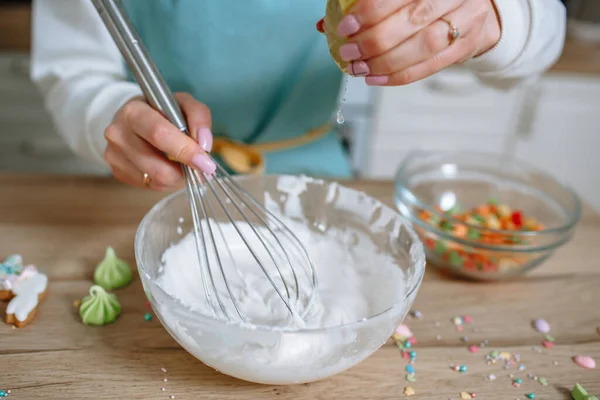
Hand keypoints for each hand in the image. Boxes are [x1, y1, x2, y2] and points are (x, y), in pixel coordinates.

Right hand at [104, 93, 214, 190]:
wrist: (132, 118)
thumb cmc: (160, 110)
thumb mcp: (183, 103)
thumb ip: (198, 116)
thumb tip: (204, 144)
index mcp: (133, 112)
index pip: (160, 134)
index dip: (186, 151)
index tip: (206, 163)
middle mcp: (118, 134)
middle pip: (158, 168)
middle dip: (186, 172)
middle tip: (202, 168)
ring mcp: (114, 156)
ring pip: (156, 181)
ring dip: (178, 178)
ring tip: (184, 164)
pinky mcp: (117, 171)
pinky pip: (150, 186)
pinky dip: (167, 181)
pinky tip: (168, 166)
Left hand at [319, 0, 500, 85]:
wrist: (475, 7)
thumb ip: (369, 6)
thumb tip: (324, 24)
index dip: (371, 10)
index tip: (345, 26)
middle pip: (414, 19)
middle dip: (375, 40)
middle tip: (349, 53)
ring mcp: (466, 19)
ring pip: (424, 45)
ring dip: (386, 62)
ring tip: (360, 69)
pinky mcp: (467, 45)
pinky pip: (431, 65)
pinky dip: (400, 75)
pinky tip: (376, 78)